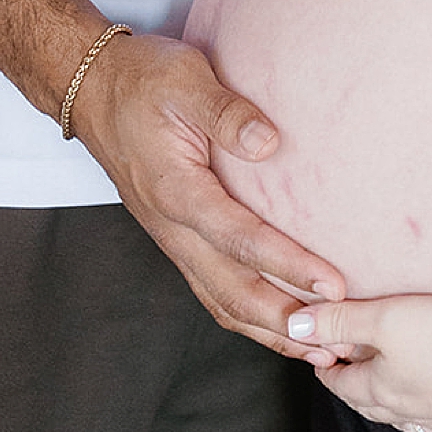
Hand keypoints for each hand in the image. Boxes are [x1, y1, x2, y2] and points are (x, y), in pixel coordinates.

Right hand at [69, 31, 344, 355]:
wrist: (94, 87)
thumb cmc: (143, 79)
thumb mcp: (185, 80)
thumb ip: (226, 113)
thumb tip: (268, 143)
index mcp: (176, 191)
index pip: (240, 240)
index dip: (289, 266)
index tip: (333, 285)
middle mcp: (172, 227)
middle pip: (231, 292)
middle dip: (285, 322)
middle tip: (337, 339)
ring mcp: (173, 238)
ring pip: (222, 301)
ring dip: (269, 332)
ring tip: (319, 353)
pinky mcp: (178, 237)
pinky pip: (214, 290)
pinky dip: (250, 316)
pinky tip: (280, 324)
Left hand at [287, 292, 431, 431]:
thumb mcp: (384, 317)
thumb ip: (339, 320)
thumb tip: (294, 326)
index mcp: (380, 390)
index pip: (343, 385)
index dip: (329, 371)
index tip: (323, 360)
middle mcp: (407, 413)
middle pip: (370, 406)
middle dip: (356, 390)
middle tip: (349, 374)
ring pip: (405, 422)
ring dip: (390, 408)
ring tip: (388, 394)